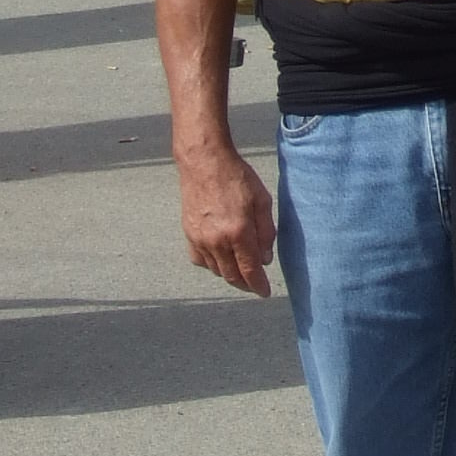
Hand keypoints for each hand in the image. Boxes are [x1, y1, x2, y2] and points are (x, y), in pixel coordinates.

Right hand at [176, 140, 276, 296]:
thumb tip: (265, 259)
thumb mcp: (262, 200)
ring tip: (242, 270)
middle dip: (246, 284)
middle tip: (255, 285)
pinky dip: (213, 265)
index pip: (250, 270)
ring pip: (216, 270)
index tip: (265, 293)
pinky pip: (201, 260)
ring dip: (230, 275)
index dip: (258, 285)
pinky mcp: (188, 235)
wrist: (204, 163)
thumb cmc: (237, 177)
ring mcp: (199, 239)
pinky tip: (222, 258)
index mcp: (238, 232)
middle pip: (232, 276)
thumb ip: (266, 231)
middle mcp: (217, 241)